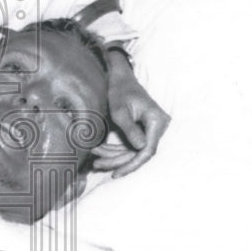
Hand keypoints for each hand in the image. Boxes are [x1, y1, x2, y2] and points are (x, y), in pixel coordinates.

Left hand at [94, 50, 170, 177]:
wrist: (120, 77)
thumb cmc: (120, 90)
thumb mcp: (120, 110)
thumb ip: (130, 129)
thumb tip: (141, 149)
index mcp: (156, 121)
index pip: (148, 150)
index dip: (132, 164)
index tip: (116, 173)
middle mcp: (157, 127)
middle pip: (138, 153)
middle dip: (117, 161)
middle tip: (96, 165)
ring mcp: (150, 130)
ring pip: (132, 151)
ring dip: (113, 156)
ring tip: (94, 160)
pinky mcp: (141, 132)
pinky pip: (129, 145)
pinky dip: (114, 149)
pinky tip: (99, 152)